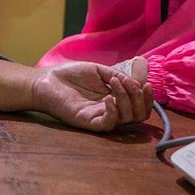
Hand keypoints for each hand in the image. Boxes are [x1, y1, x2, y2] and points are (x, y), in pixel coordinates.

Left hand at [30, 61, 152, 132]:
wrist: (47, 80)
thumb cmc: (71, 75)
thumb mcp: (98, 70)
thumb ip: (117, 75)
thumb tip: (136, 84)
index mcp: (116, 98)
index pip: (140, 106)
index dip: (147, 98)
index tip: (145, 84)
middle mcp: (111, 110)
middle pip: (138, 115)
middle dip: (140, 100)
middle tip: (130, 84)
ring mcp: (100, 117)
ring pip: (126, 119)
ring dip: (126, 99)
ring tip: (114, 84)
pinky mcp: (88, 122)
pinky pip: (108, 124)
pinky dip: (113, 111)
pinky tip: (107, 98)